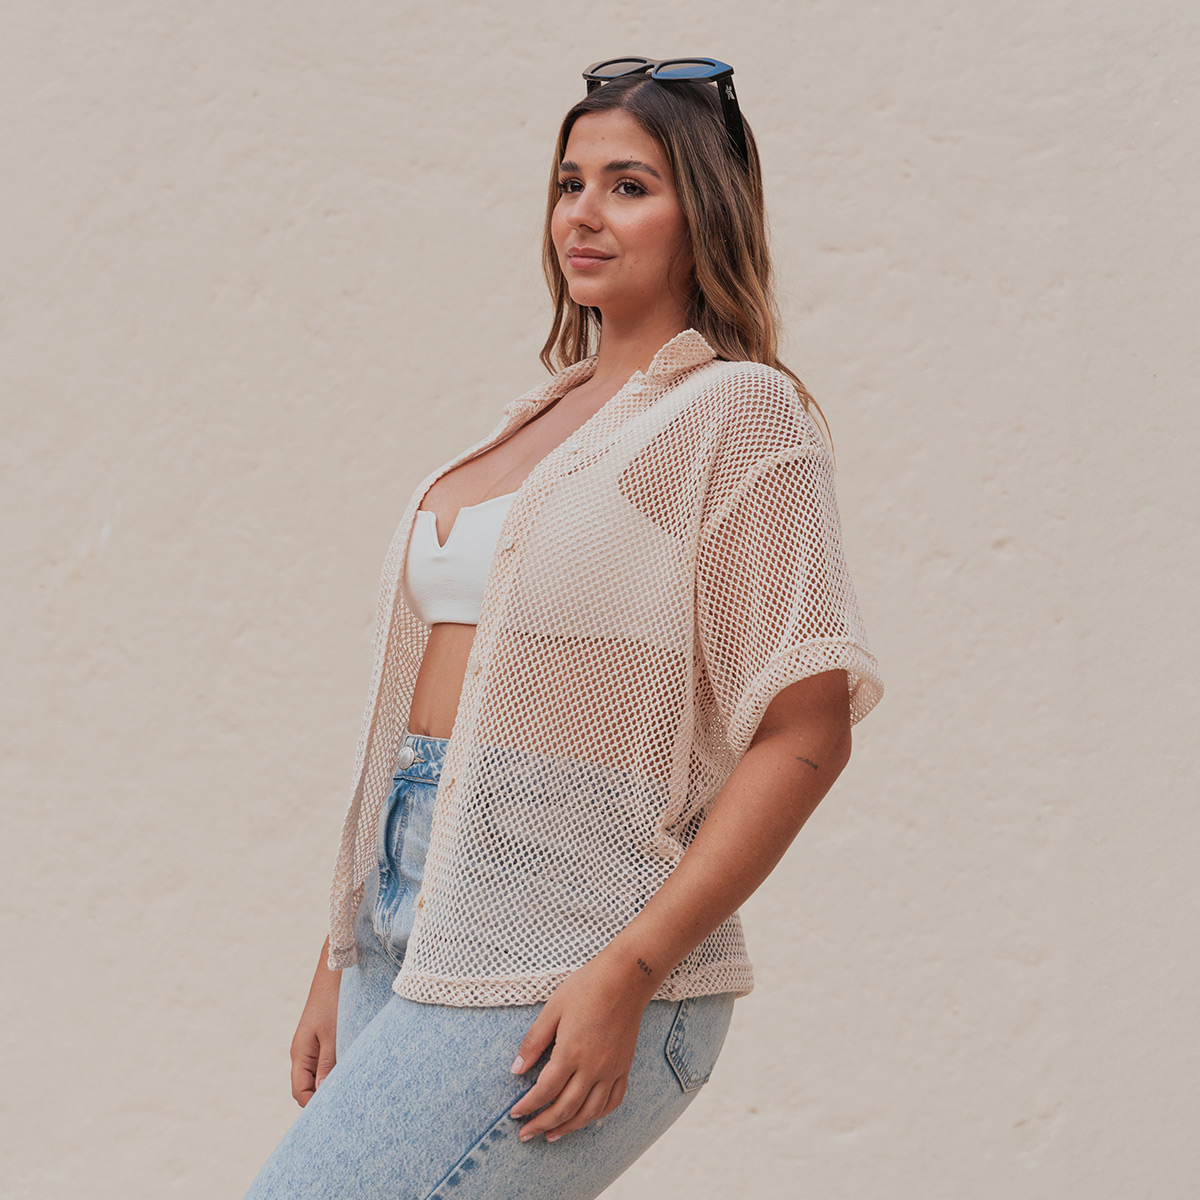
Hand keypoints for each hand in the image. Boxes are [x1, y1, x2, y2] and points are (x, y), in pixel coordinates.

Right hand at [289, 937, 340, 1106]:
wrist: (337, 967)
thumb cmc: (333, 1000)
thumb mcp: (332, 1035)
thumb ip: (327, 1065)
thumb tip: (323, 1095)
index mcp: (300, 1054)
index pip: (300, 1092)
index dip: (315, 1106)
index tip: (336, 1114)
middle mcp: (305, 1051)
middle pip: (310, 1086)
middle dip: (326, 1097)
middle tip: (350, 1106)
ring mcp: (316, 1043)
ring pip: (322, 1074)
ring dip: (335, 1081)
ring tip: (357, 1090)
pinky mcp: (328, 1035)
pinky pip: (331, 1060)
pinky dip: (340, 1068)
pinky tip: (358, 1069)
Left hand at [507, 948, 655, 1141]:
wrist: (626, 977)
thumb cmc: (587, 987)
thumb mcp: (553, 1008)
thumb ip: (534, 1041)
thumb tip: (516, 1069)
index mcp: (571, 1052)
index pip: (544, 1090)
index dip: (527, 1106)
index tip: (514, 1113)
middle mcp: (592, 1067)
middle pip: (565, 1109)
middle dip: (542, 1124)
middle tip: (525, 1134)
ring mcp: (612, 1070)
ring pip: (589, 1112)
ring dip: (568, 1128)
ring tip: (552, 1135)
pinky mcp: (625, 1067)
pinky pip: (613, 1101)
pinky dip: (597, 1116)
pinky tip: (586, 1118)